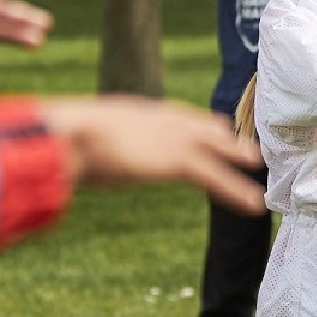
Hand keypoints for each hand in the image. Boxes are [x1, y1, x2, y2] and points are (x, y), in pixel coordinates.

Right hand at [40, 96, 265, 214]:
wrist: (67, 134)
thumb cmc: (57, 138)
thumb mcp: (75, 138)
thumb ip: (82, 145)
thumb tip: (64, 154)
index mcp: (135, 112)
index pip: (175, 115)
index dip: (197, 123)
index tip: (216, 127)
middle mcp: (159, 119)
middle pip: (202, 127)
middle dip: (225, 137)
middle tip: (245, 145)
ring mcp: (170, 138)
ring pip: (216, 150)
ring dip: (238, 159)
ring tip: (259, 168)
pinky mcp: (177, 160)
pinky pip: (215, 177)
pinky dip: (236, 191)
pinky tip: (254, 204)